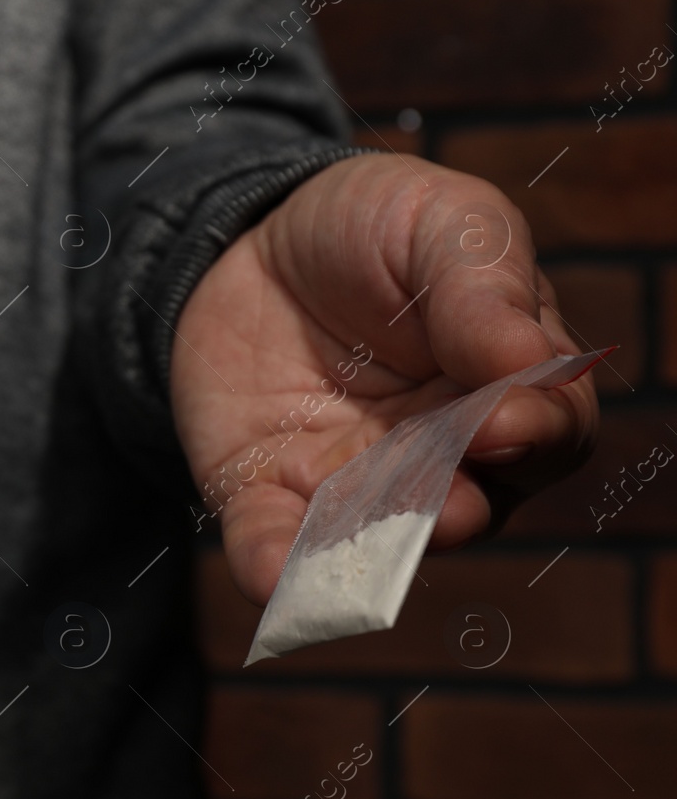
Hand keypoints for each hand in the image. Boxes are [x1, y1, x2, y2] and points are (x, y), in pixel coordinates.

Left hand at [172, 153, 598, 605]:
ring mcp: (351, 480)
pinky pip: (273, 543)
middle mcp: (439, 453)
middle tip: (447, 504)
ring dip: (372, 552)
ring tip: (362, 550)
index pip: (548, 428)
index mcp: (507, 386)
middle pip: (470, 500)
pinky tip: (271, 579)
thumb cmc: (373, 226)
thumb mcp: (441, 220)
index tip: (502, 423)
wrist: (250, 238)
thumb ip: (484, 284)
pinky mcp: (266, 492)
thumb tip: (529, 362)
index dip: (533, 432)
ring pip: (375, 537)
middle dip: (457, 506)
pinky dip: (273, 566)